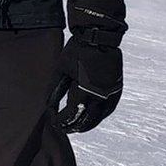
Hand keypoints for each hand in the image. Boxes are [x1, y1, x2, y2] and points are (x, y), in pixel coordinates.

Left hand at [52, 0, 126, 133]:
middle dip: (74, 126)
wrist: (99, 36)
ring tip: (78, 127)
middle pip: (86, 120)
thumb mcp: (60, 69)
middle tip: (65, 129)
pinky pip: (109, 109)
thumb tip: (49, 106)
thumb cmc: (77, 50)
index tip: (54, 123)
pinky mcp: (117, 89)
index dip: (61, 121)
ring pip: (99, 117)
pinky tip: (94, 118)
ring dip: (88, 124)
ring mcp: (110, 93)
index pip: (71, 114)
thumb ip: (54, 90)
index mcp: (83, 91)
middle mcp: (98, 96)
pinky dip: (100, 116)